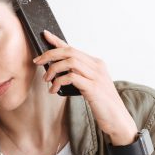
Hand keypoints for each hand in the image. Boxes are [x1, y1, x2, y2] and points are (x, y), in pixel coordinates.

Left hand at [34, 30, 137, 144]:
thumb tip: (56, 71)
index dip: (58, 41)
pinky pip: (72, 77)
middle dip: (50, 54)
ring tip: (46, 79)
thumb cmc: (102, 104)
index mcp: (97, 64)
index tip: (45, 35)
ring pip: (70, 61)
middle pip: (70, 51)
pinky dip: (59, 81)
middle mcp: (97, 67)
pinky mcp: (94, 88)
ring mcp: (97, 76)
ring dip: (53, 68)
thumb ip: (78, 76)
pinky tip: (53, 89)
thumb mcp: (90, 86)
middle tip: (37, 61)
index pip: (73, 48)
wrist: (118, 119)